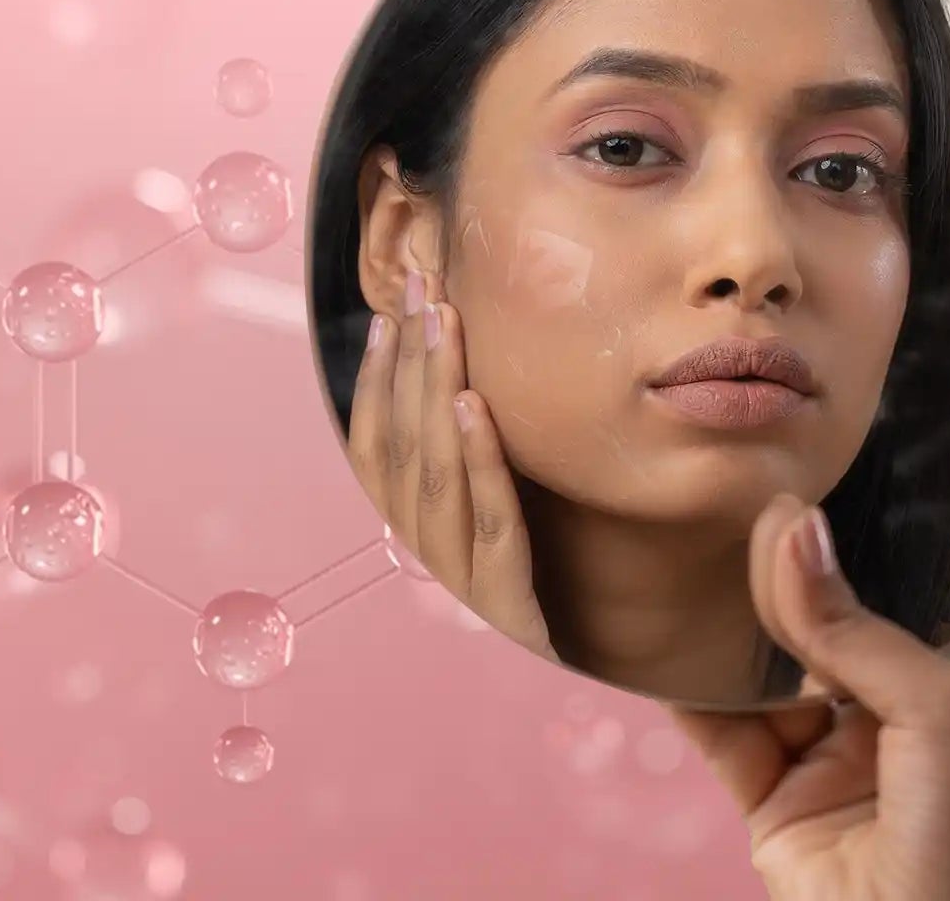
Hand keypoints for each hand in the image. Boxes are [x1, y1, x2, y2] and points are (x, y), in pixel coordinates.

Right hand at [346, 268, 553, 658]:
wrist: (578, 655)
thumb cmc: (530, 562)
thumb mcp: (487, 500)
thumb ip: (460, 447)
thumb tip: (447, 354)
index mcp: (407, 529)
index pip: (372, 448)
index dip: (375, 381)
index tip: (388, 317)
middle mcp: (422, 552)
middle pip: (404, 448)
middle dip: (412, 363)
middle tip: (424, 294)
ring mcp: (462, 579)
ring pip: (436, 474)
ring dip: (436, 391)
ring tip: (444, 326)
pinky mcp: (507, 597)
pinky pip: (490, 515)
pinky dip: (479, 455)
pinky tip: (475, 403)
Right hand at [674, 494, 949, 900]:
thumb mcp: (944, 719)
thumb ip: (860, 627)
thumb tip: (790, 528)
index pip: (907, 582)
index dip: (861, 532)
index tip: (808, 466)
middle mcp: (897, 711)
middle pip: (827, 615)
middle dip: (784, 565)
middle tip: (739, 499)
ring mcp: (832, 756)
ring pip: (767, 664)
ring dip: (730, 618)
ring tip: (691, 548)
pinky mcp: (774, 802)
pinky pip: (720, 728)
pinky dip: (685, 687)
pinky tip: (655, 637)